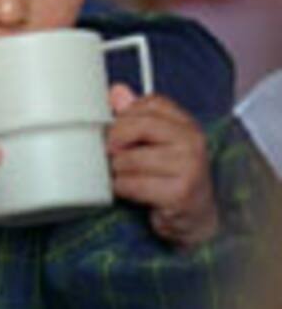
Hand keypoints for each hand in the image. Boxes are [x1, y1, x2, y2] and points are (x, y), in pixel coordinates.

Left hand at [107, 83, 217, 247]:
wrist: (195, 216)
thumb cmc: (171, 176)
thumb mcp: (156, 142)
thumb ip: (135, 116)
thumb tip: (116, 91)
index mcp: (186, 124)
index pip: (148, 103)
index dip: (125, 116)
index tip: (118, 131)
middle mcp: (192, 141)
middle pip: (135, 126)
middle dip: (115, 142)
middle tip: (113, 155)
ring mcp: (189, 167)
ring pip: (128, 158)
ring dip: (117, 170)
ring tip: (127, 176)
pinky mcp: (179, 193)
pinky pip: (130, 184)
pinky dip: (122, 189)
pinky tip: (131, 191)